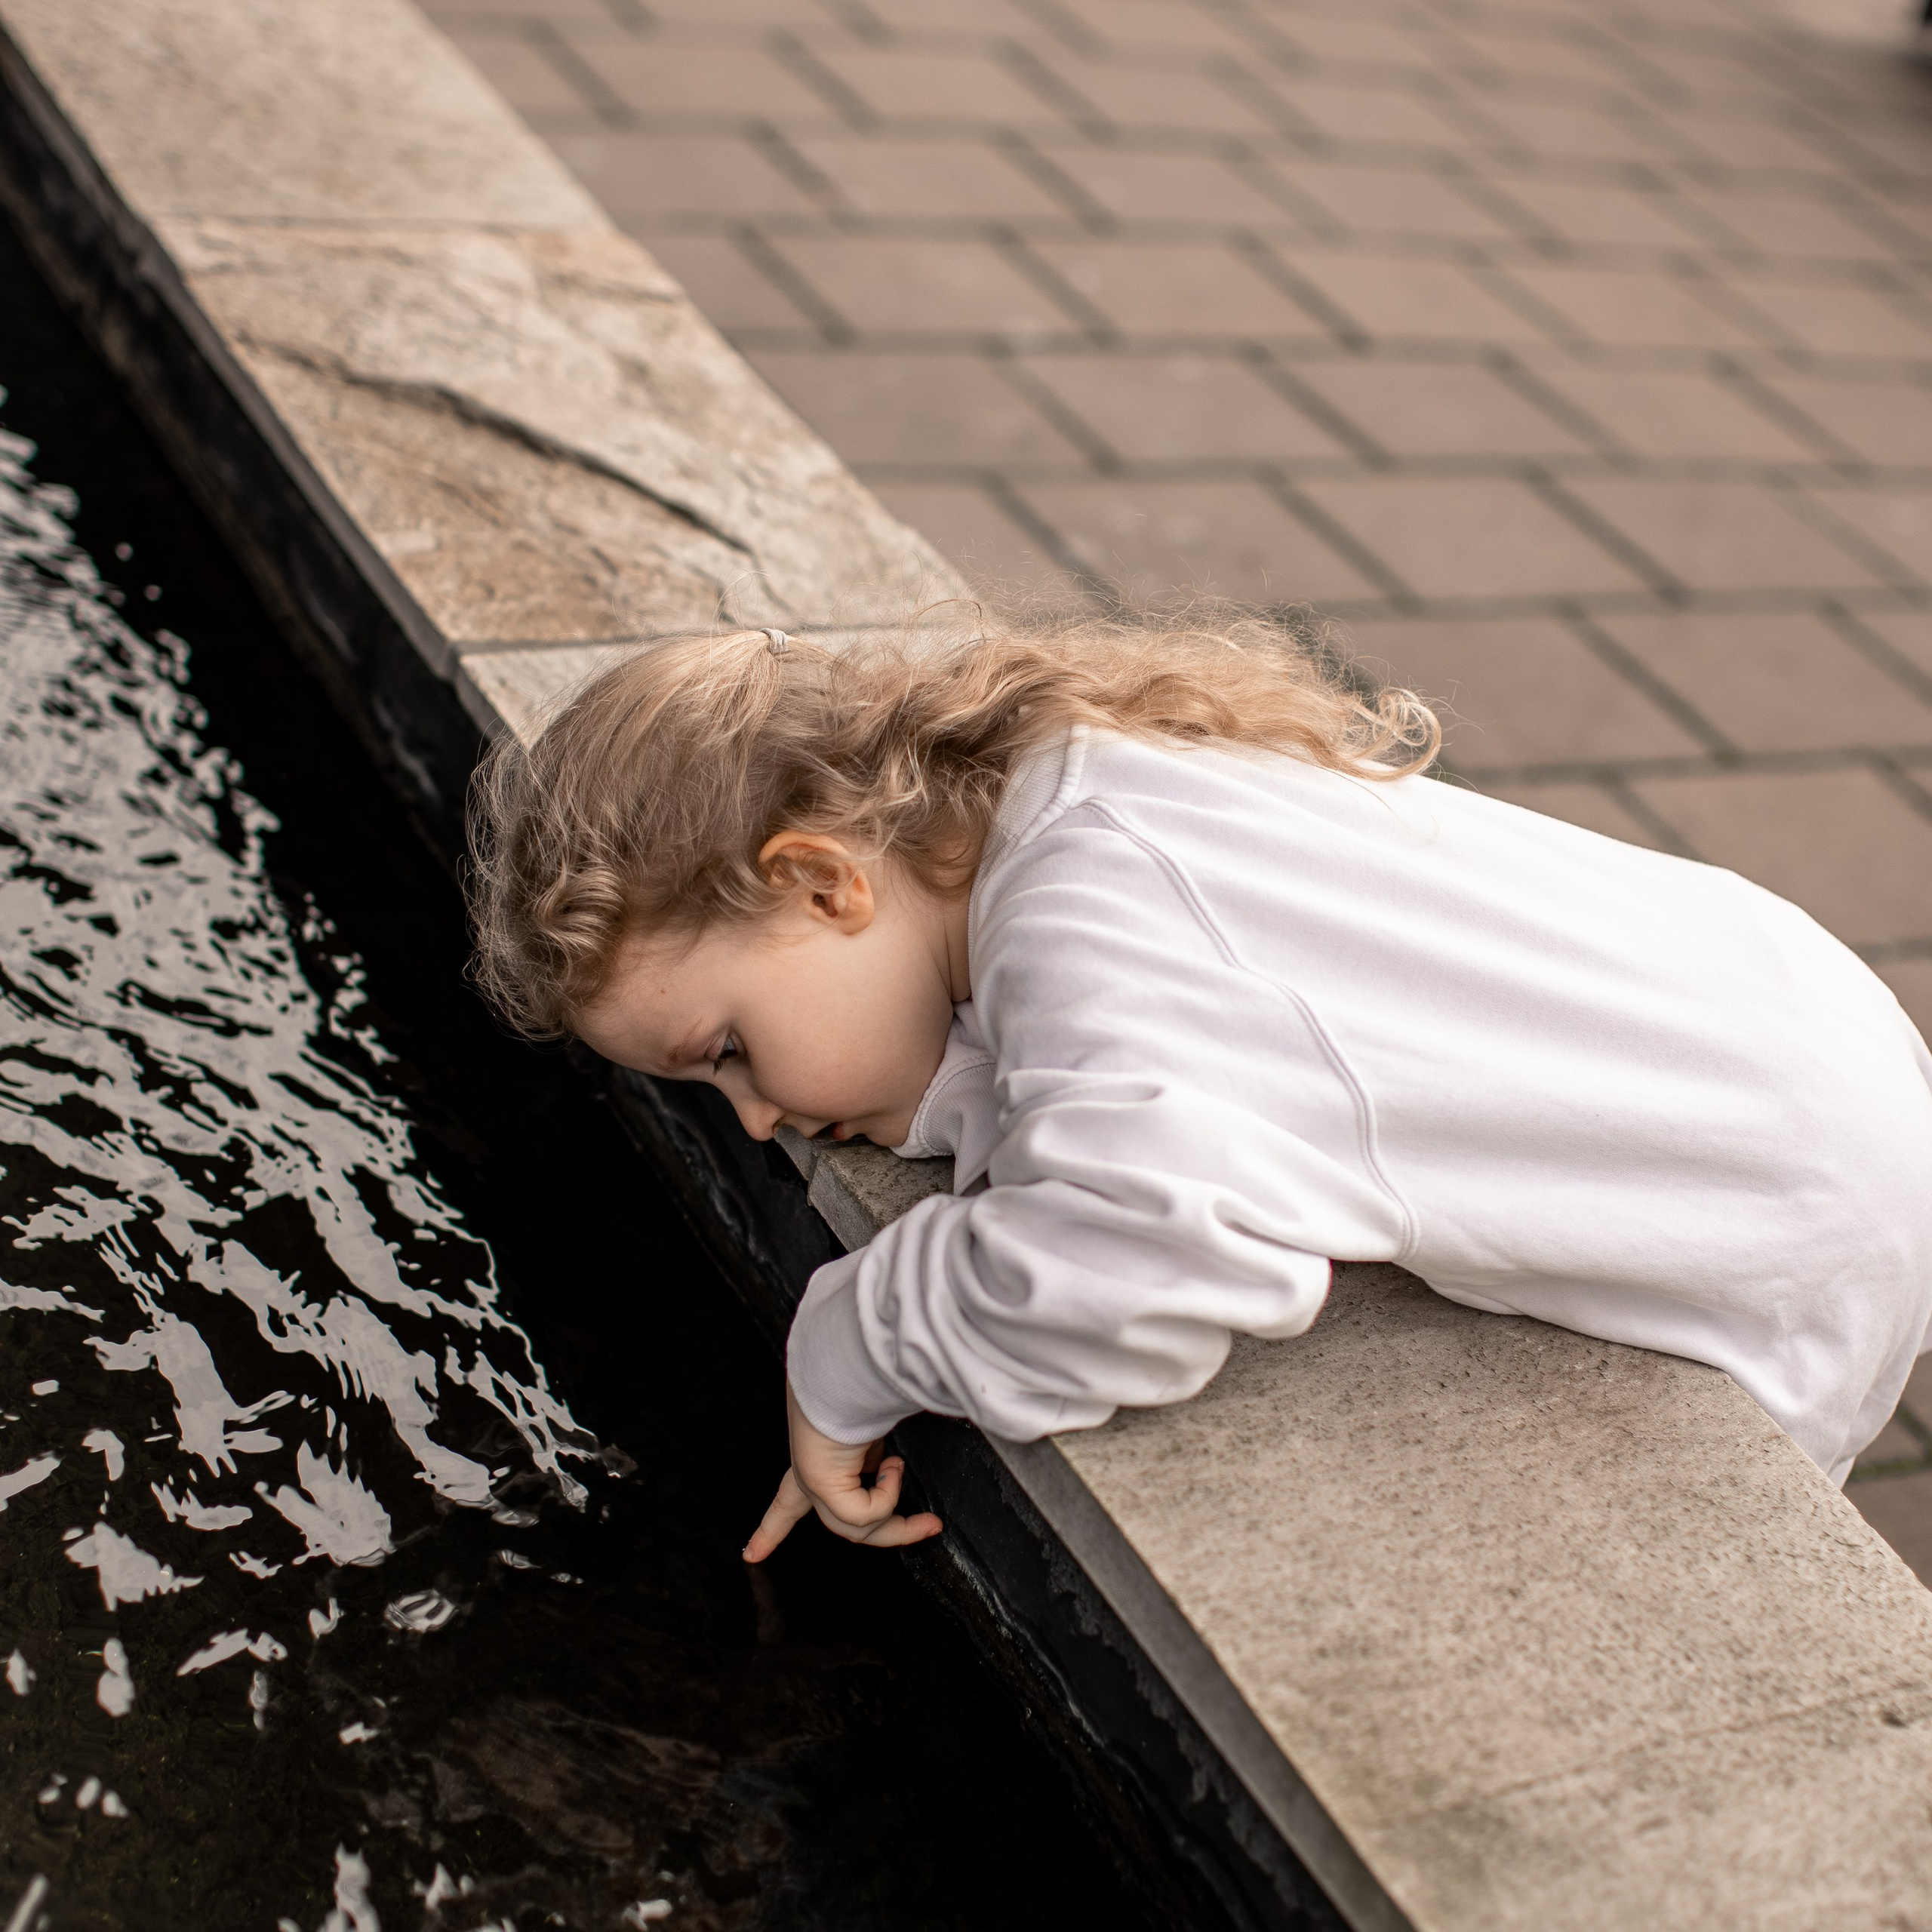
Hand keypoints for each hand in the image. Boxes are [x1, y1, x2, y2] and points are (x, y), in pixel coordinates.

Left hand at [743, 1383, 942, 1561]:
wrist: (843, 1374)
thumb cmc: (857, 1388)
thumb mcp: (869, 1428)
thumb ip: (872, 1456)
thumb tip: (892, 1470)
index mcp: (814, 1457)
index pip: (787, 1499)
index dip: (771, 1530)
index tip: (749, 1554)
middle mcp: (809, 1473)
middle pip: (846, 1525)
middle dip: (895, 1531)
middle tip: (932, 1526)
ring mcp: (814, 1484)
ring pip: (859, 1528)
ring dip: (899, 1519)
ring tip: (905, 1472)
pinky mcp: (823, 1487)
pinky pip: (864, 1514)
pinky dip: (888, 1494)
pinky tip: (891, 1465)